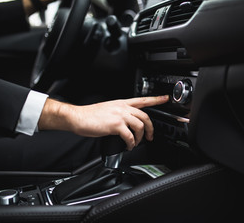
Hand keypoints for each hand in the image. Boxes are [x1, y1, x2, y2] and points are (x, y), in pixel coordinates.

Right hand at [38, 95, 168, 149]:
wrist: (78, 117)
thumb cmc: (90, 115)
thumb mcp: (109, 109)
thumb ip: (120, 113)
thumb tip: (127, 122)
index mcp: (122, 103)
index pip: (143, 99)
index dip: (156, 99)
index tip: (165, 98)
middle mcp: (123, 108)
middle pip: (145, 116)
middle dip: (151, 128)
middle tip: (150, 136)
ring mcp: (120, 116)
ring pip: (140, 126)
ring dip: (140, 137)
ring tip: (135, 143)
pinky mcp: (115, 125)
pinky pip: (130, 136)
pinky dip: (131, 143)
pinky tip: (129, 145)